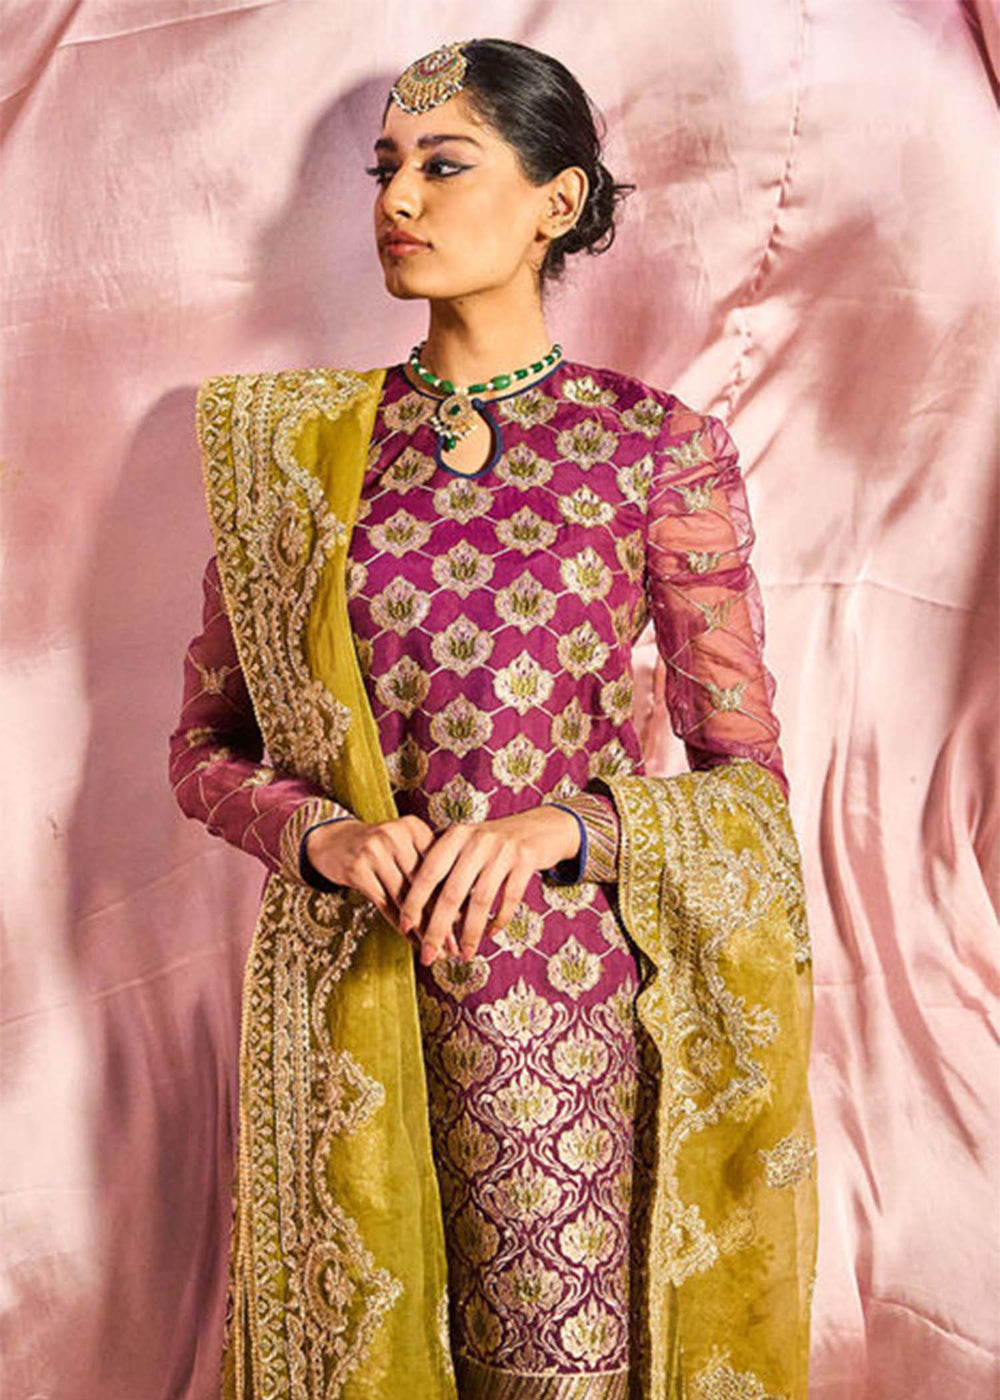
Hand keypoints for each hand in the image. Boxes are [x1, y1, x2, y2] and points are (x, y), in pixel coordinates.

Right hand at [304, 816, 460, 955]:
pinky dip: (399, 924)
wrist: (331, 840)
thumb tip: (461, 904)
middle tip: (453, 945)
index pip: (439, 867)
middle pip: (424, 885)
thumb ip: (427, 865)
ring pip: (405, 898)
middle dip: (440, 918)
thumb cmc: (377, 848)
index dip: (454, 898)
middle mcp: (395, 835)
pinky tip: (410, 939)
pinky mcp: (357, 869)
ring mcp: (374, 851)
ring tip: (433, 948)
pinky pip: (384, 903)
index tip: (466, 923)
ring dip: (420, 928)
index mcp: (414, 827)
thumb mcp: (403, 845)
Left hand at [397, 805, 580, 967]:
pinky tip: (491, 934)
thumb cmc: (493, 843)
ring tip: (464, 955)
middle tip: (429, 956)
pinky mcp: (526, 860)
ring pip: (481, 901)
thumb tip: (414, 909)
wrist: (539, 826)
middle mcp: (477, 839)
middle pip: (452, 893)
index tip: (405, 927)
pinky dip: (499, 920)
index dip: (415, 901)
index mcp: (456, 835)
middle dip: (438, 929)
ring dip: (470, 934)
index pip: (429, 872)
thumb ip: (444, 865)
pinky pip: (509, 899)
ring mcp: (503, 849)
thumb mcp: (466, 844)